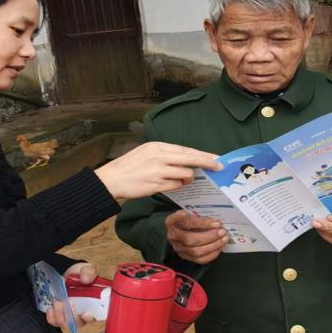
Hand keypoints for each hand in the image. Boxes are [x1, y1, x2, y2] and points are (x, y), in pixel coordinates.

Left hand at [45, 262, 98, 329]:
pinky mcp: (60, 315)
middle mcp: (83, 312)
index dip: (90, 317)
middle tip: (64, 303)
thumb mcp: (85, 269)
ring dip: (60, 316)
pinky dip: (52, 318)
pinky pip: (55, 322)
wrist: (64, 273)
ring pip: (67, 324)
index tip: (85, 314)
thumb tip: (86, 279)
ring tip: (56, 303)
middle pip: (79, 323)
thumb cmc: (78, 273)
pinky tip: (50, 309)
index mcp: (94, 302)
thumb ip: (88, 272)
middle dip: (72, 317)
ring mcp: (71, 315)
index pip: (95, 315)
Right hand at [95, 142, 220, 199]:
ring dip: (187, 179)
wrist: (112, 179)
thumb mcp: (148, 153)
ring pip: (185, 174)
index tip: (216, 157)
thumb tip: (187, 161)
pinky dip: (177, 186)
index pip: (186, 150)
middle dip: (207, 163)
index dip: (203, 154)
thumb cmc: (131, 166)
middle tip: (219, 166)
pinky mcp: (155, 184)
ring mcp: (158, 171)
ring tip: (181, 179)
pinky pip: (175, 186)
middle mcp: (159, 156)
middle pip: (190, 159)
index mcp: (158, 146)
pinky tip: (171, 185)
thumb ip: (167, 155)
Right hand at [165, 210, 226, 264]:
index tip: (216, 223)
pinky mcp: (185, 256)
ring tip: (223, 239)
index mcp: (174, 221)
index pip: (188, 222)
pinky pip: (200, 259)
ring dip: (213, 246)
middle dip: (210, 236)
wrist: (177, 227)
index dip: (203, 223)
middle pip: (191, 240)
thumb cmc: (186, 219)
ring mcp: (178, 248)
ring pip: (196, 251)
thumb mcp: (190, 211)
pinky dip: (212, 254)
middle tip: (222, 232)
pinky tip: (219, 247)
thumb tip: (216, 223)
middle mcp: (174, 236)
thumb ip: (200, 216)